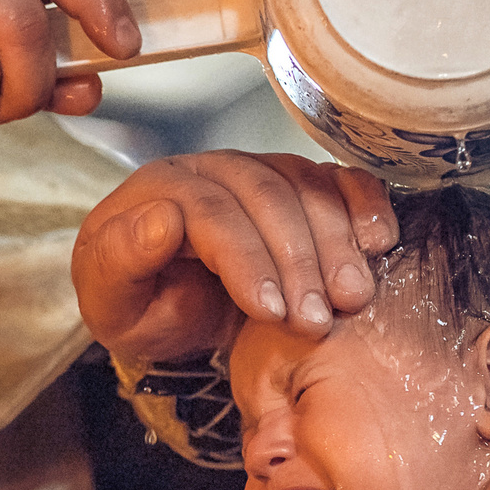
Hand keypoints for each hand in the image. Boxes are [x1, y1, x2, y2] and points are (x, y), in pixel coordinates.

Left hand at [71, 151, 395, 359]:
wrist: (166, 309)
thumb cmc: (138, 306)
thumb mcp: (110, 301)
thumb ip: (120, 259)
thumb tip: (162, 218)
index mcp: (160, 189)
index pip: (210, 212)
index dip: (245, 259)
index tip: (271, 311)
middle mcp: (214, 169)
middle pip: (266, 197)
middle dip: (299, 261)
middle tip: (318, 320)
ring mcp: (260, 172)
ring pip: (307, 188)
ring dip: (337, 244)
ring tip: (352, 298)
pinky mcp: (298, 186)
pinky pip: (337, 180)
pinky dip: (365, 203)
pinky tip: (379, 241)